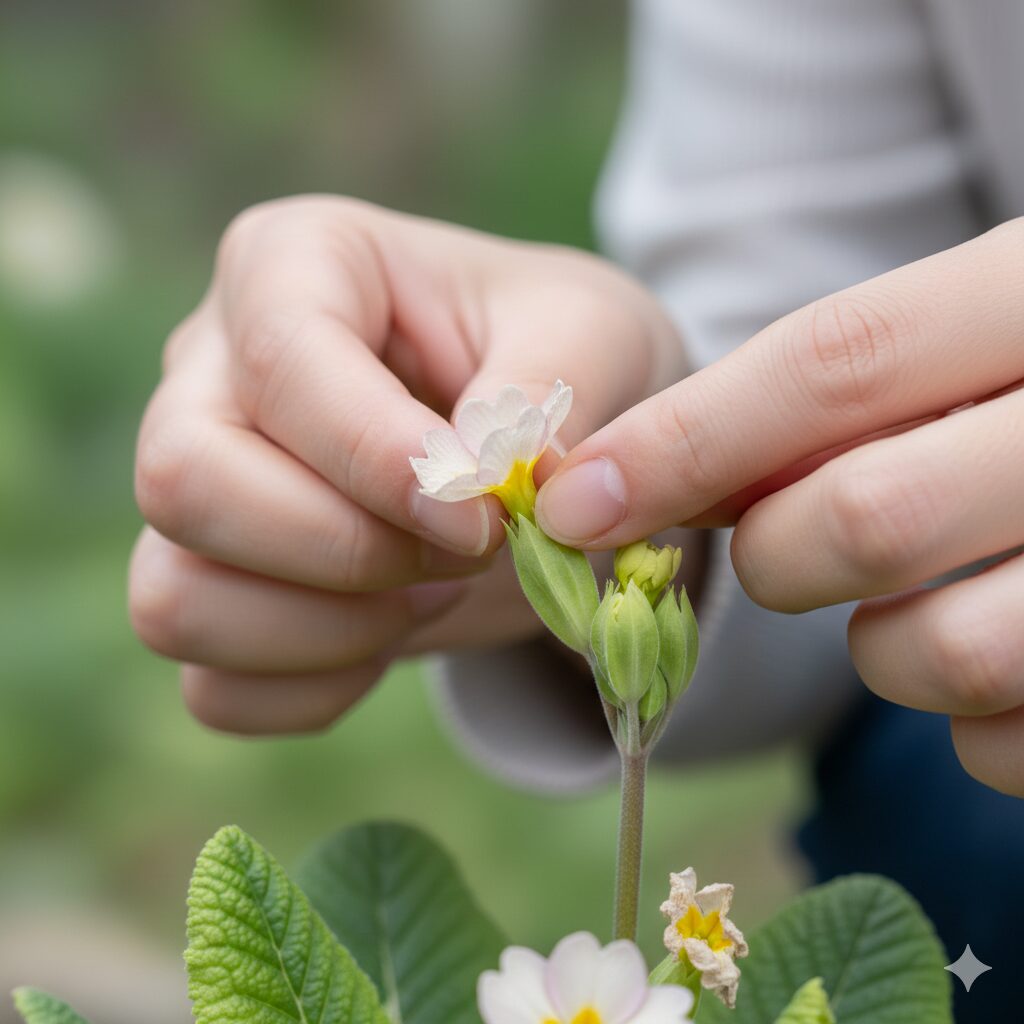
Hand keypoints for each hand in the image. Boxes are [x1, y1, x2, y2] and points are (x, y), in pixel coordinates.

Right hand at [130, 196, 683, 734]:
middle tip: (465, 554)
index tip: (484, 517)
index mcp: (295, 265)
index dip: (378, 459)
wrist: (543, 437)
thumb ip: (542, 393)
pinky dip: (316, 688)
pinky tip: (396, 637)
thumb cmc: (559, 357)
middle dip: (343, 551)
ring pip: (172, 597)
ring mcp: (203, 489)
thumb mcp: (593, 334)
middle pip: (184, 483)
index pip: (282, 362)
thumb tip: (476, 486)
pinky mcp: (220, 587)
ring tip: (434, 594)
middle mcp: (215, 372)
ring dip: (328, 629)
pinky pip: (214, 686)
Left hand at [536, 220, 1023, 795]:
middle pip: (864, 517)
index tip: (571, 499)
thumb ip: (832, 394)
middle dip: (777, 554)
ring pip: (933, 651)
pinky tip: (1002, 659)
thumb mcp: (971, 336)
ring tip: (919, 602)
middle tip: (781, 550)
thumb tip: (631, 477)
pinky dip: (969, 722)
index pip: (836, 362)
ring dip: (882, 643)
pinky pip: (1006, 746)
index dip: (684, 440)